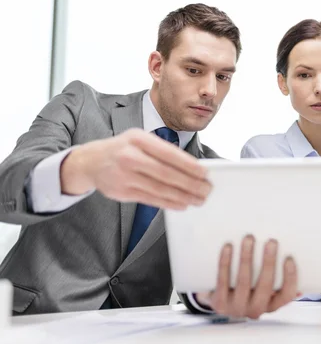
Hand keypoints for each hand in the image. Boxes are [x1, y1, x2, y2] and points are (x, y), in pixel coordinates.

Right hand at [61, 128, 210, 208]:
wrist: (91, 161)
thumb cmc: (123, 149)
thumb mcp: (140, 140)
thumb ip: (162, 150)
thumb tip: (193, 167)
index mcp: (138, 139)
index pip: (169, 153)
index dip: (189, 165)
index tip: (205, 173)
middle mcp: (130, 156)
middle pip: (166, 173)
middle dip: (191, 183)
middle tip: (207, 189)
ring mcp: (124, 176)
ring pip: (160, 189)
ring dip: (183, 196)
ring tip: (199, 199)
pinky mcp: (122, 192)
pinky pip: (151, 199)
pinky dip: (169, 203)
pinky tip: (182, 204)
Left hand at [197, 235, 297, 318]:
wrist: (219, 302)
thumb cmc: (248, 288)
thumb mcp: (264, 288)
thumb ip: (278, 276)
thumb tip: (296, 252)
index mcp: (272, 305)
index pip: (286, 295)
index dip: (290, 278)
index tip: (289, 258)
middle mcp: (256, 309)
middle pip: (265, 286)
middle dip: (269, 262)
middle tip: (272, 241)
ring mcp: (237, 307)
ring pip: (243, 281)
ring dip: (247, 257)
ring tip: (249, 238)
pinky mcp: (220, 303)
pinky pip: (223, 280)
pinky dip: (225, 262)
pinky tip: (228, 246)